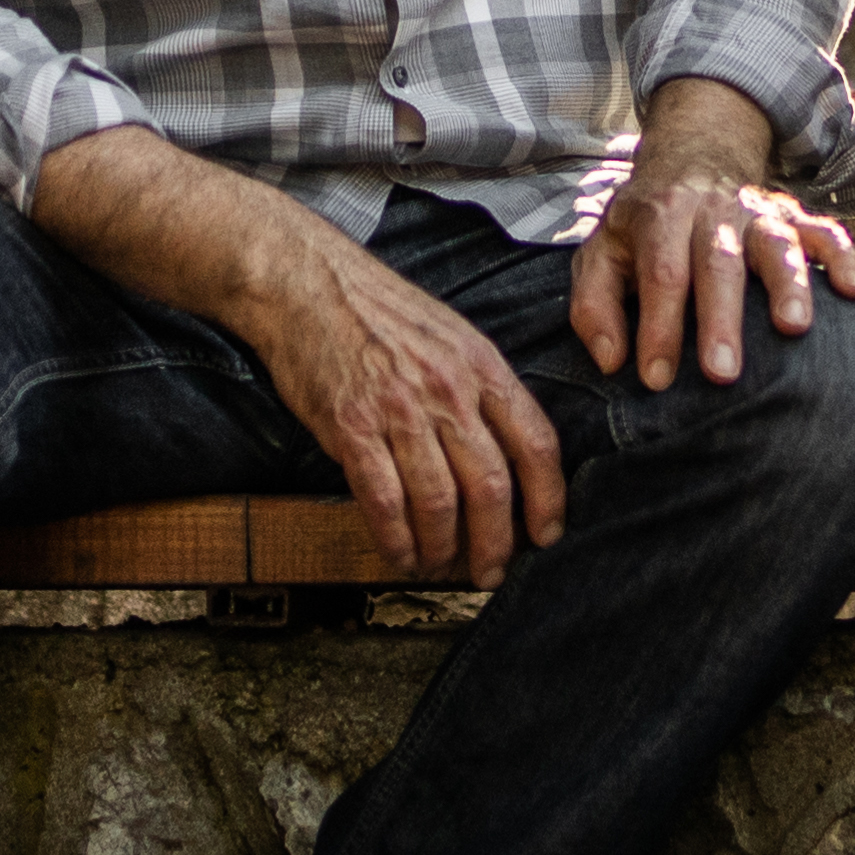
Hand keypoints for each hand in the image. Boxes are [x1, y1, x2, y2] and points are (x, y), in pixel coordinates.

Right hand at [236, 229, 571, 573]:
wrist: (306, 283)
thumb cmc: (378, 312)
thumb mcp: (451, 337)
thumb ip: (481, 390)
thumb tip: (507, 453)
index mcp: (482, 366)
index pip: (536, 443)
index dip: (548, 498)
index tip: (547, 534)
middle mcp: (448, 390)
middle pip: (491, 485)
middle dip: (496, 541)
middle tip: (491, 571)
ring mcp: (399, 410)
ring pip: (439, 502)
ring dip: (443, 548)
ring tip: (441, 567)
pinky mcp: (352, 427)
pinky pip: (384, 501)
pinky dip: (396, 539)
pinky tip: (401, 555)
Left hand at [575, 80, 854, 391]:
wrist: (693, 157)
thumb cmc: (644, 225)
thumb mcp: (601, 252)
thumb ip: (594, 305)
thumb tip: (611, 361)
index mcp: (660, 217)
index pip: (661, 273)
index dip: (658, 326)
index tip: (656, 379)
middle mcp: (713, 212)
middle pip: (719, 263)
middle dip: (721, 319)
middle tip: (721, 375)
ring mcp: (759, 213)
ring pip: (777, 245)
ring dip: (788, 284)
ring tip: (794, 328)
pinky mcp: (795, 217)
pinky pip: (826, 232)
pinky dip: (842, 257)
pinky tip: (853, 291)